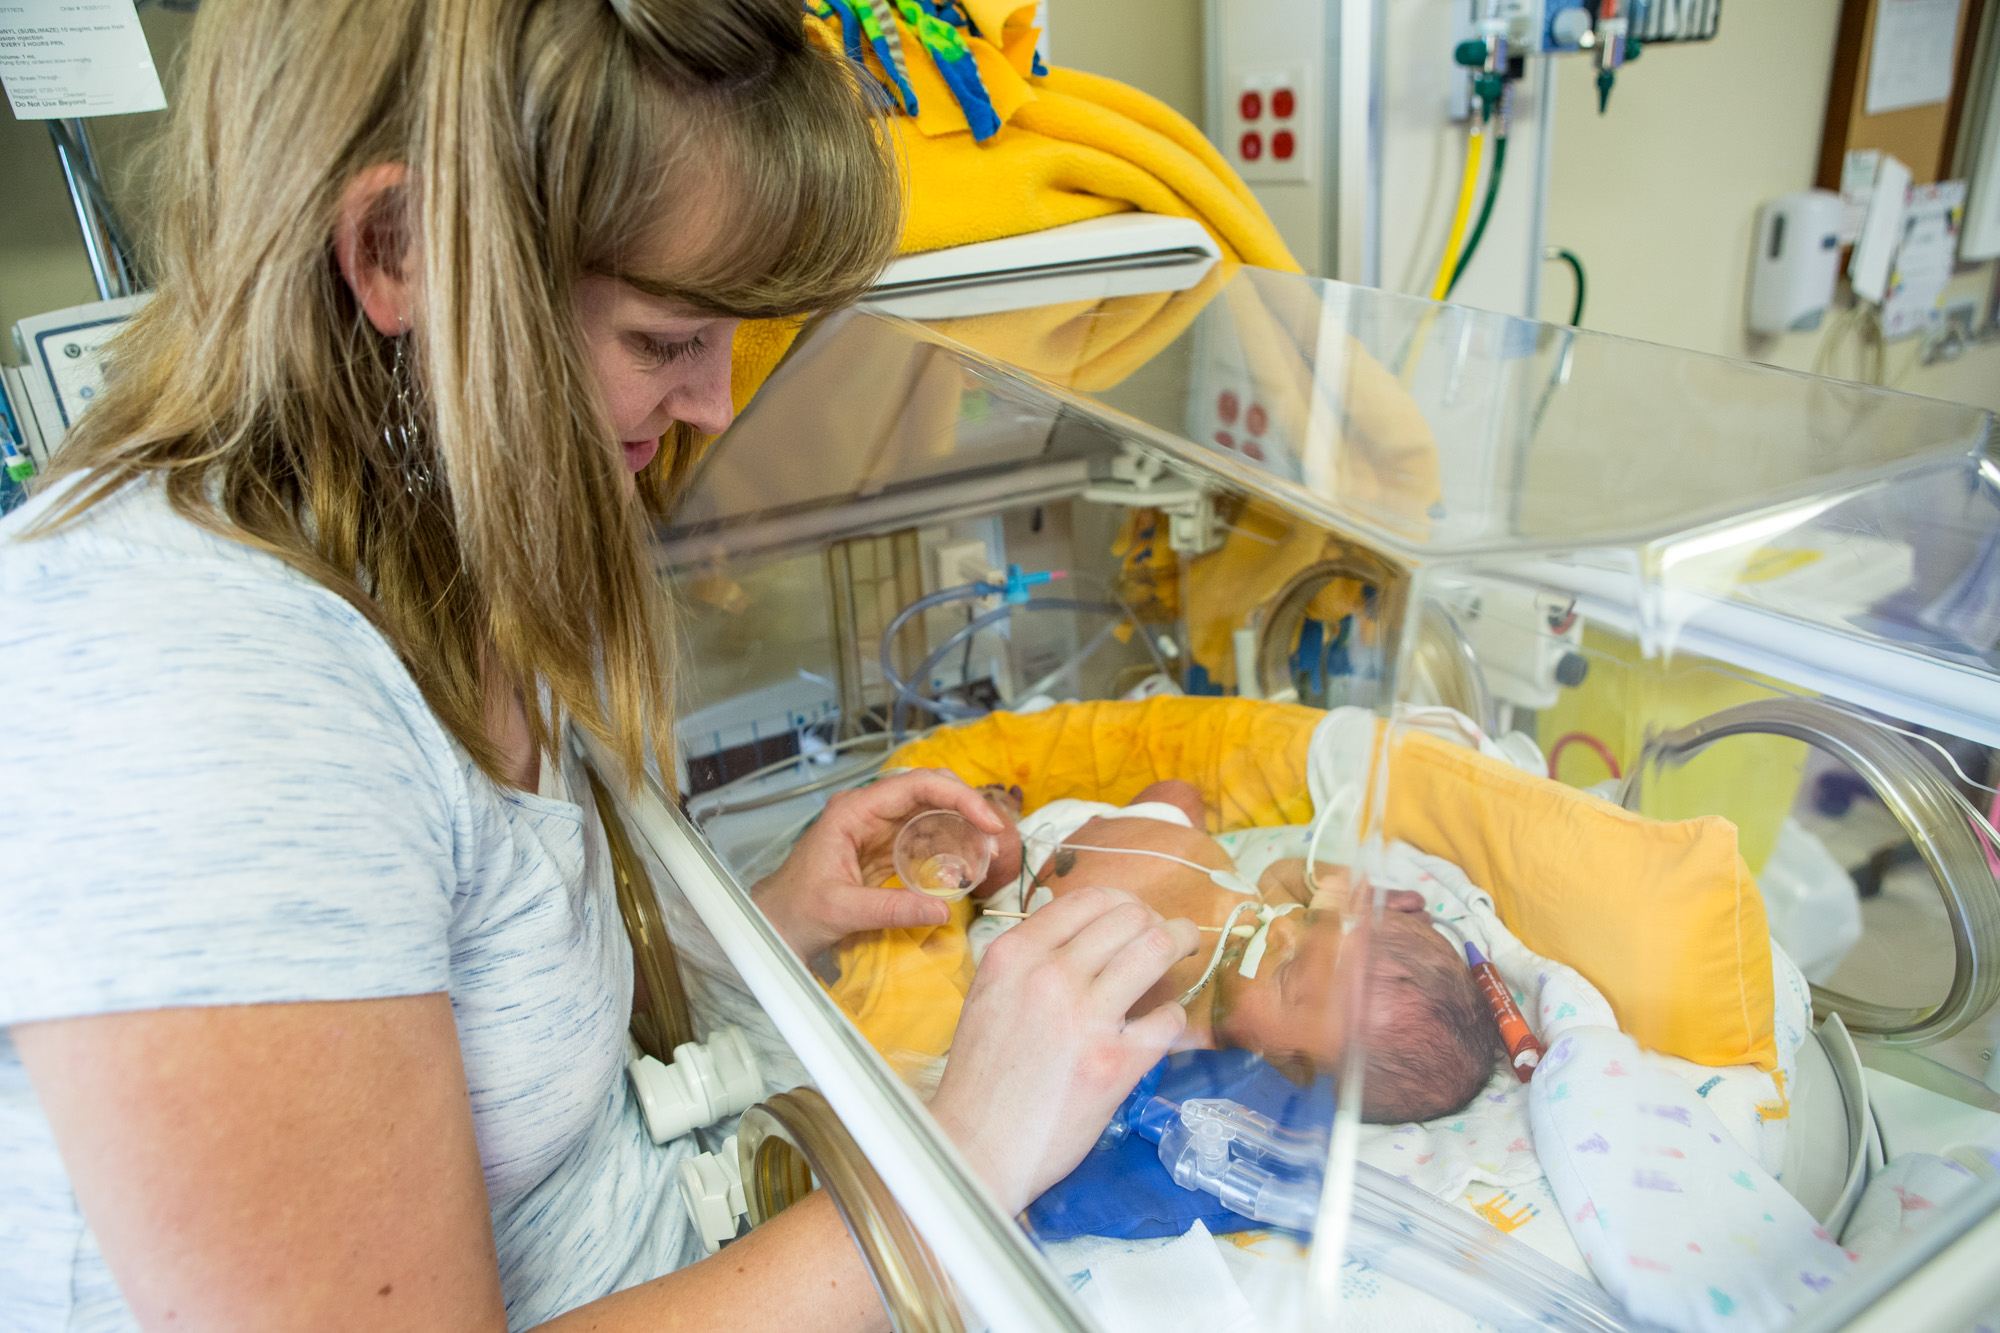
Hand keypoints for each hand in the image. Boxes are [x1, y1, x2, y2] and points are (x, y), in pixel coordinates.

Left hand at [751, 770, 1007, 962]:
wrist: (772, 925)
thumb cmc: (794, 911)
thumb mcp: (841, 911)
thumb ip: (891, 909)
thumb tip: (943, 911)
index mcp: (854, 811)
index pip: (916, 785)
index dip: (958, 797)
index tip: (988, 822)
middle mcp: (870, 812)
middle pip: (930, 790)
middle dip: (968, 806)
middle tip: (996, 836)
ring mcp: (878, 829)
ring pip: (932, 812)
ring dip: (964, 826)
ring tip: (991, 851)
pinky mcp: (885, 850)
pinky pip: (926, 838)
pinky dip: (952, 846)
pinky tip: (969, 863)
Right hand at [929, 886, 1199, 1213]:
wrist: (975, 1147)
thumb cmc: (980, 1077)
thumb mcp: (990, 995)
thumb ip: (1030, 961)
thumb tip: (1083, 934)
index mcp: (1015, 954)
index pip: (1088, 900)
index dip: (1124, 904)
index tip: (1138, 917)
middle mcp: (1050, 975)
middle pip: (1130, 918)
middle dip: (1159, 921)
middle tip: (1171, 936)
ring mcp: (1085, 1018)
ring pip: (1155, 949)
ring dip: (1180, 945)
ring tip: (1187, 952)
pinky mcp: (1114, 1063)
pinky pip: (1167, 1019)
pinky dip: (1173, 1016)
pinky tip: (1165, 1023)